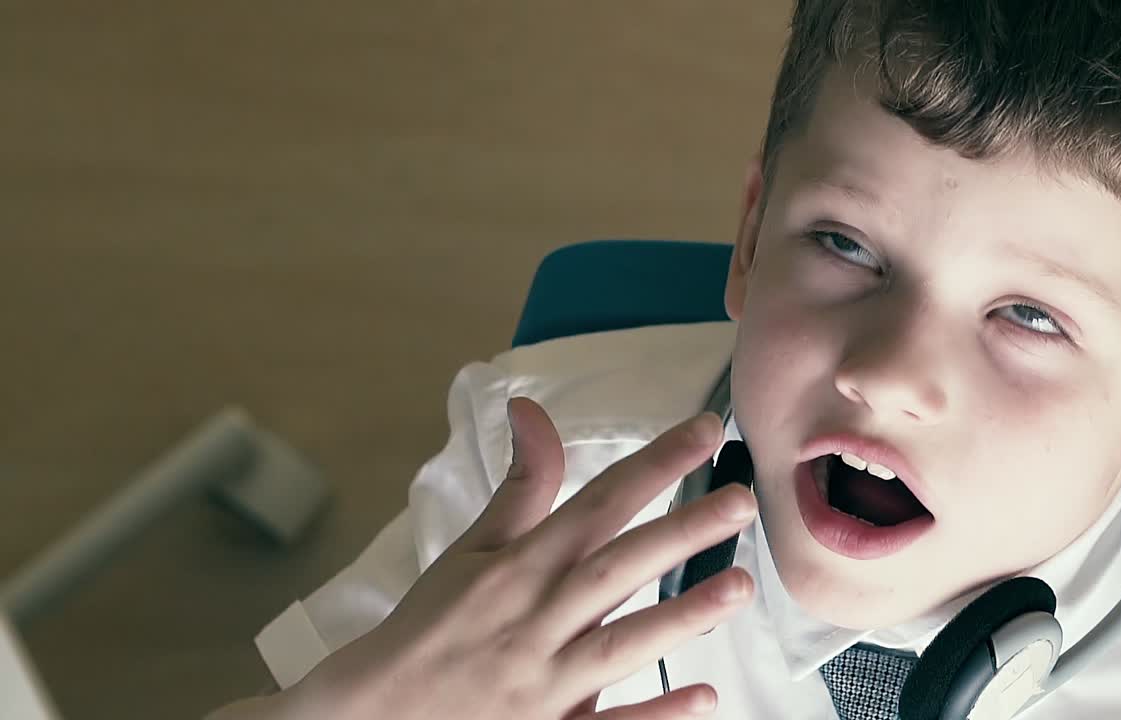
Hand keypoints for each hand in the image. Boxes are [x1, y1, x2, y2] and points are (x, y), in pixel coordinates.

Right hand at [279, 397, 756, 718]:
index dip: (653, 465)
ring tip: (739, 587)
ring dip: (680, 616)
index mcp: (517, 570)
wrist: (371, 716)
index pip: (596, 504)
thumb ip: (519, 487)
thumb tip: (532, 408)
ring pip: (619, 645)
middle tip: (742, 501)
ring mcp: (544, 684)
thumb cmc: (430, 630)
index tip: (704, 430)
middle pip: (617, 567)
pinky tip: (702, 696)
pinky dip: (653, 716)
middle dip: (681, 531)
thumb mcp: (469, 551)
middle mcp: (535, 620)